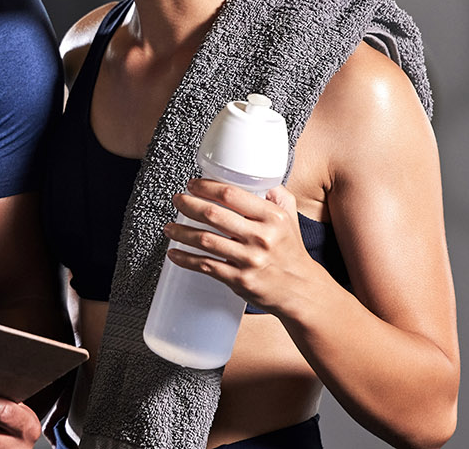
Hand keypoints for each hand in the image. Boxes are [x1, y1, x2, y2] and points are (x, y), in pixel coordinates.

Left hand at [162, 180, 319, 315]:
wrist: (300, 289)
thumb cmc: (290, 250)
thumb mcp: (290, 217)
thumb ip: (276, 194)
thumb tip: (257, 177)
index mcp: (272, 217)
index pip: (231, 194)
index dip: (206, 187)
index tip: (192, 184)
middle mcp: (261, 237)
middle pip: (213, 215)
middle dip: (188, 205)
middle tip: (177, 200)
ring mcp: (249, 260)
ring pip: (204, 240)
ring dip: (181, 232)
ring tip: (169, 227)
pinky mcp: (239, 280)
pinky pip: (205, 266)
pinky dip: (185, 259)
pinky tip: (174, 253)